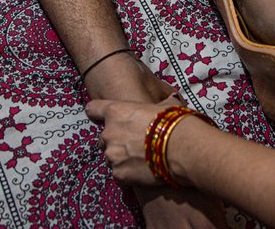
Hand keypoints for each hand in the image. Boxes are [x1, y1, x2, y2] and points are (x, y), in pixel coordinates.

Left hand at [87, 96, 227, 227]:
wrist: (181, 148)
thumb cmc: (173, 122)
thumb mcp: (166, 106)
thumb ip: (161, 103)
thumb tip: (172, 99)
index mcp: (116, 112)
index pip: (93, 109)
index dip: (96, 113)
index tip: (100, 117)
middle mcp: (109, 132)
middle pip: (104, 138)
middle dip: (115, 141)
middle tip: (133, 144)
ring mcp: (112, 155)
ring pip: (111, 157)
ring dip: (122, 158)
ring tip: (141, 160)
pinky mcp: (119, 174)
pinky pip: (118, 174)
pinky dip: (128, 174)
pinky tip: (142, 172)